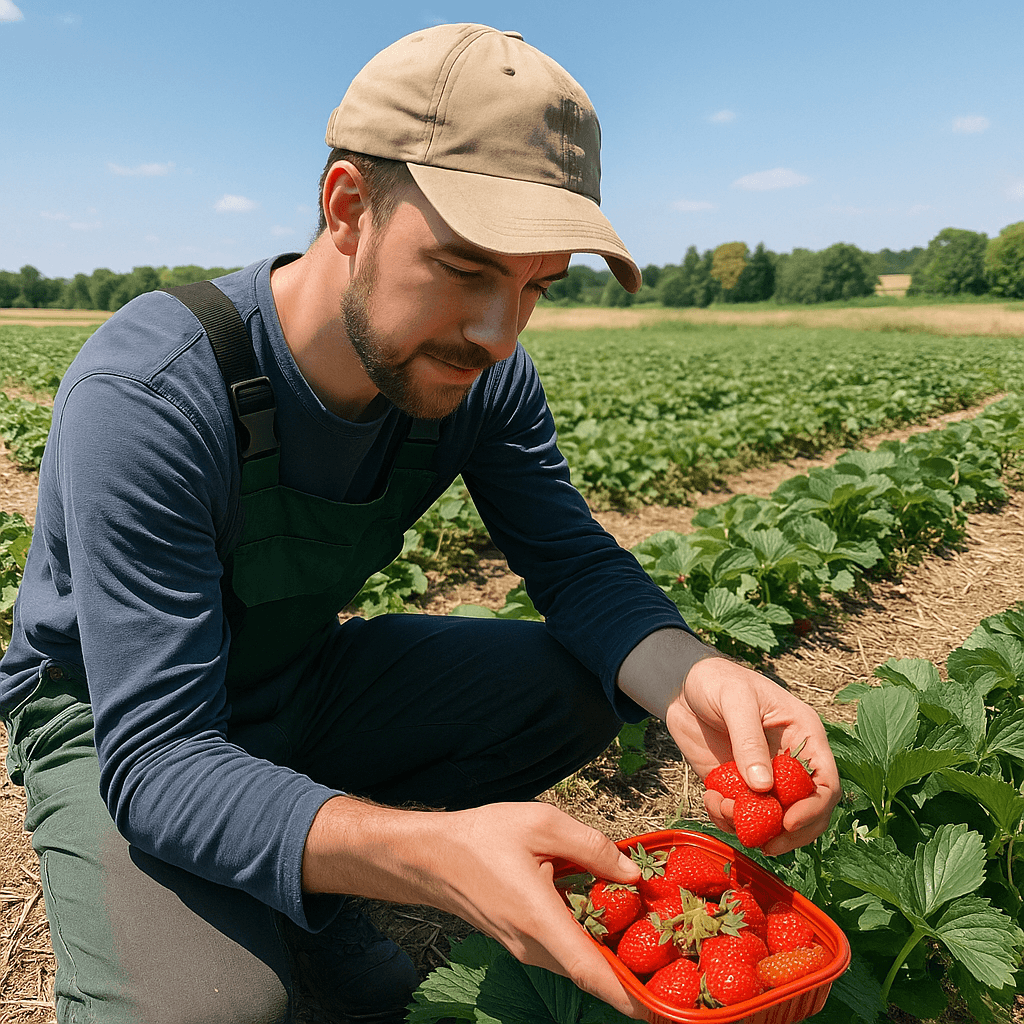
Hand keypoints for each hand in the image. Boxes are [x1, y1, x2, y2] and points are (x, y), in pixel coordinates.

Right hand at [431, 802, 649, 1016]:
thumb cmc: (482, 837)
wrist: (431, 858)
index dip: (631, 997)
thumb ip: (591, 846)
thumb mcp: (542, 824)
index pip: (593, 972)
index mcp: (541, 919)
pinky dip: (589, 944)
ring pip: (578, 963)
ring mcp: (526, 950)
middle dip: (632, 974)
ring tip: (649, 937)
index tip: (664, 1012)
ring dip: (610, 957)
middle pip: (592, 972)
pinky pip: (563, 952)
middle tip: (674, 959)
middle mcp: (534, 946)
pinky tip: (607, 919)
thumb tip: (631, 872)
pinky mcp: (521, 943)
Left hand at [666, 656, 840, 854]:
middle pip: (807, 811)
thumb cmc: (717, 681)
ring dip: (751, 826)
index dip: (814, 808)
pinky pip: (740, 814)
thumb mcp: (736, 700)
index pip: (826, 782)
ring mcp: (762, 776)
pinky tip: (710, 799)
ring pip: (772, 819)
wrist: (682, 686)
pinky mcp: (736, 785)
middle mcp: (788, 761)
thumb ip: (749, 741)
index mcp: (803, 735)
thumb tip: (763, 787)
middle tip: (764, 843)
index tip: (788, 823)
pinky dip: (726, 817)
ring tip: (723, 808)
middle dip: (789, 833)